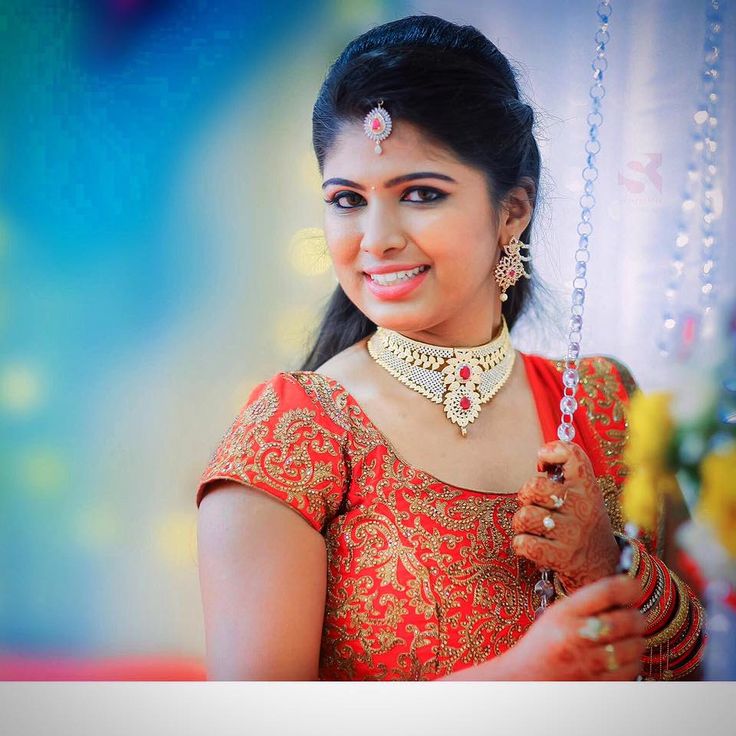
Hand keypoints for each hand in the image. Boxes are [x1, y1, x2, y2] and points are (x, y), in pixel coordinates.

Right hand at [504, 575, 646, 679]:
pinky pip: (634, 667)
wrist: (527, 678)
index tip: (634, 587)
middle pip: (628, 619)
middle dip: (636, 615)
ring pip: (636, 644)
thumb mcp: (557, 614)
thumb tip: (626, 592)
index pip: (607, 592)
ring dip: (636, 639)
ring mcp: (591, 663)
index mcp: (565, 613)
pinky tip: (620, 656)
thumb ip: (587, 603)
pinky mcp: (601, 683)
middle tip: (632, 616)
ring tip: (623, 637)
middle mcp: (578, 636)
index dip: (628, 586)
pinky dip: (633, 660)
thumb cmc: (544, 643)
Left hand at [511, 440, 619, 590]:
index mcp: (588, 488)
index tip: (543, 465)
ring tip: (533, 528)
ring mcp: (572, 533)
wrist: (604, 566)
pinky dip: (521, 545)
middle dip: (525, 496)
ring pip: (524, 516)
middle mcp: (582, 507)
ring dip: (521, 524)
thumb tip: (541, 458)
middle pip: (533, 487)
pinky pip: (523, 543)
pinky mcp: (561, 557)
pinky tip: (533, 545)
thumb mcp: (585, 494)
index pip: (572, 454)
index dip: (550, 451)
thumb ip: (566, 474)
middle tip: (533, 505)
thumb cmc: (584, 523)